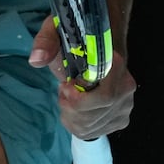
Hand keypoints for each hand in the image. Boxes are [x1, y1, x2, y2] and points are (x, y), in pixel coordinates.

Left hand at [28, 21, 135, 140]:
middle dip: (70, 107)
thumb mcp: (56, 31)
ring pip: (91, 125)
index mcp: (116, 64)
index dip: (79, 99)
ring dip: (70, 115)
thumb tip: (37, 59)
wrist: (91, 47)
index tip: (65, 85)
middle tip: (63, 89)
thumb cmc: (74, 39)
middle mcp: (126, 87)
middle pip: (95, 114)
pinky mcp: (119, 118)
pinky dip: (76, 123)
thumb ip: (46, 42)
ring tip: (69, 96)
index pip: (105, 96)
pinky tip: (74, 108)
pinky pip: (93, 131)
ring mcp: (125, 105)